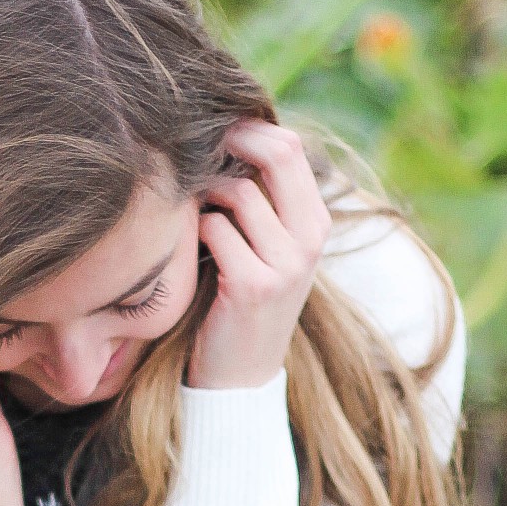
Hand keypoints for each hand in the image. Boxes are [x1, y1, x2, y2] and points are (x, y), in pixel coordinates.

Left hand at [188, 121, 330, 390]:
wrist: (240, 376)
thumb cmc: (240, 300)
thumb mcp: (265, 246)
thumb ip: (260, 198)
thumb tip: (229, 134)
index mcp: (316, 222)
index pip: (289, 147)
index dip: (247, 129)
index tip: (213, 132)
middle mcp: (311, 239)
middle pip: (277, 155)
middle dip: (231, 143)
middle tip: (195, 151)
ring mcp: (287, 263)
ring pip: (238, 193)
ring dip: (204, 196)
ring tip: (192, 215)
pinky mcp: (254, 285)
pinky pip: (215, 229)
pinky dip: (195, 232)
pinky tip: (191, 250)